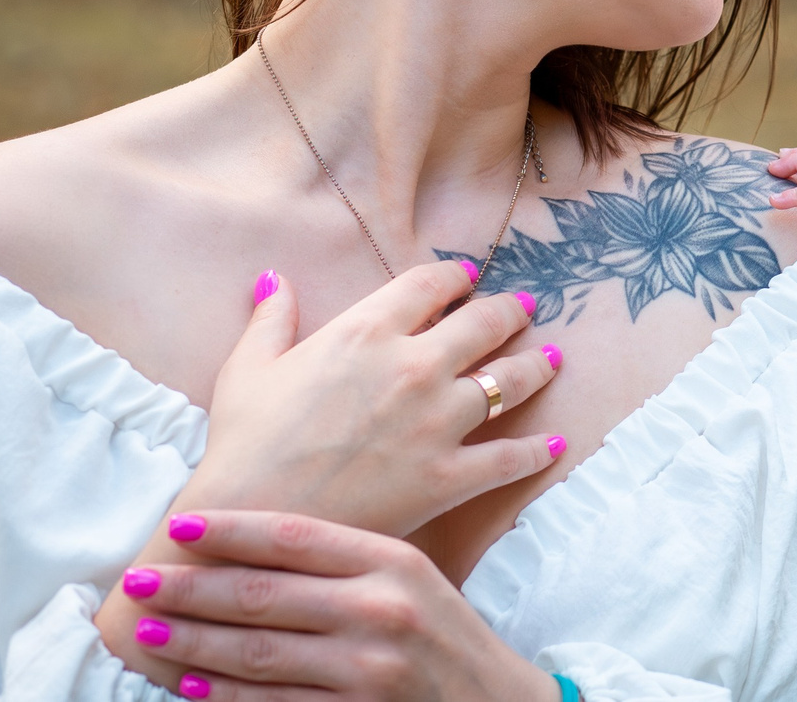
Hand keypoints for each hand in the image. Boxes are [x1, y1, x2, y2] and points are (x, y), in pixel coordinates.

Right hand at [98, 262, 563, 666]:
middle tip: (524, 307)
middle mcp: (414, 365)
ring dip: (537, 367)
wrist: (251, 519)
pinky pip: (509, 457)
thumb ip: (270, 319)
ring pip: (510, 381)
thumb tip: (273, 278)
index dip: (456, 276)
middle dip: (510, 311)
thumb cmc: (243, 444)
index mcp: (367, 330)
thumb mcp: (248, 369)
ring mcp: (438, 421)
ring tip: (552, 359)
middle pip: (486, 323)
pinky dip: (536, 451)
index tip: (468, 276)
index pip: (431, 284)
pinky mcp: (448, 476)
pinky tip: (553, 444)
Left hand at [104, 509, 554, 699]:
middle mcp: (382, 610)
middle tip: (141, 583)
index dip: (232, 530)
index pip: (296, 537)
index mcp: (395, 562)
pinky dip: (225, 695)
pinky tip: (193, 685)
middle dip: (192, 589)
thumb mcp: (414, 582)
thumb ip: (347, 563)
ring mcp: (368, 669)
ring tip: (151, 634)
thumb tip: (253, 549)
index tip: (181, 525)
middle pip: (264, 594)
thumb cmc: (445, 636)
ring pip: (257, 653)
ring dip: (194, 644)